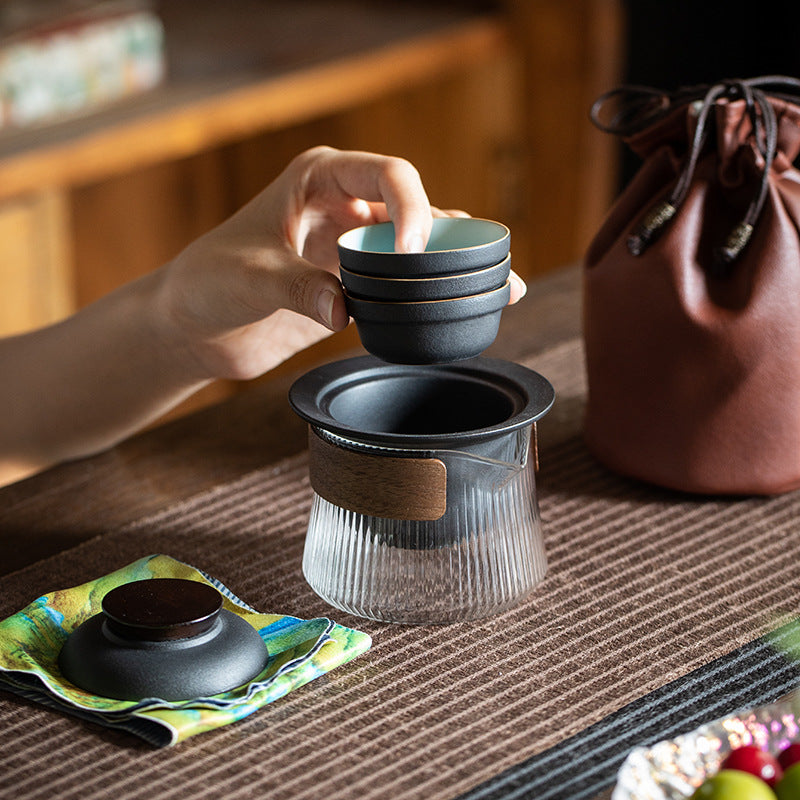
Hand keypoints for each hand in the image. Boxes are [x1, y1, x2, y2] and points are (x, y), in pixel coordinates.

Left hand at [155, 146, 525, 380]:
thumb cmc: (208, 283)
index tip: (414, 252)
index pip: (389, 176)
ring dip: (456, 266)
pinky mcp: (356, 287)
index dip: (413, 208)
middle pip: (418, 210)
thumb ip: (295, 287)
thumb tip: (344, 310)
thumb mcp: (246, 277)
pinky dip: (434, 297)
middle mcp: (346, 207)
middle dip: (453, 237)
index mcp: (321, 179)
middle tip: (483, 269)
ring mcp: (355, 248)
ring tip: (502, 287)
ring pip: (420, 249)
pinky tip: (468, 309)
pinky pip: (405, 287)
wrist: (196, 326)